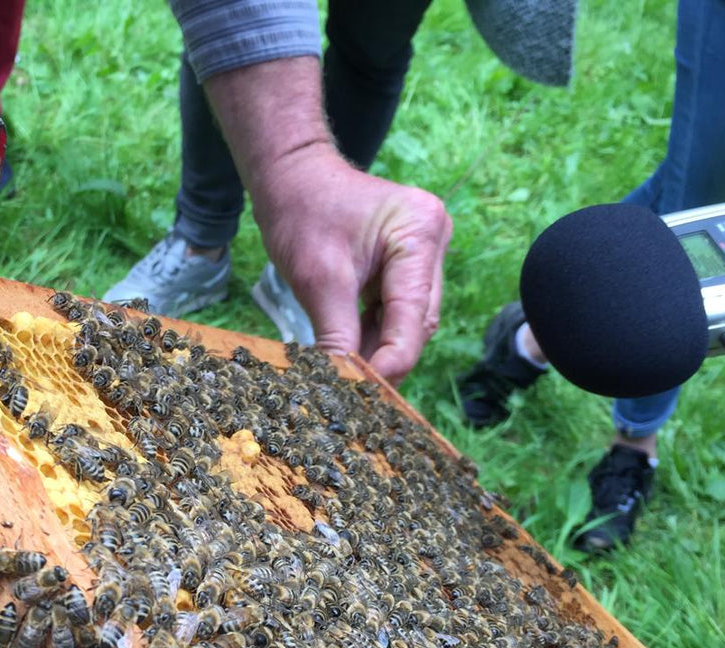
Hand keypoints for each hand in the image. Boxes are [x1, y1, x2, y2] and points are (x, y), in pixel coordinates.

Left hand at [254, 147, 451, 380]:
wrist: (290, 176)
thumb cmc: (301, 213)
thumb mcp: (317, 279)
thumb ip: (337, 334)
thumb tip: (345, 385)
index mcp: (420, 232)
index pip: (413, 313)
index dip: (392, 358)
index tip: (367, 392)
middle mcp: (434, 239)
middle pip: (418, 319)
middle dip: (387, 356)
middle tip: (356, 394)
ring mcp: (424, 251)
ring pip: (409, 319)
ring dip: (380, 348)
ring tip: (350, 377)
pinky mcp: (408, 263)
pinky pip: (396, 309)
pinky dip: (374, 333)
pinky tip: (352, 354)